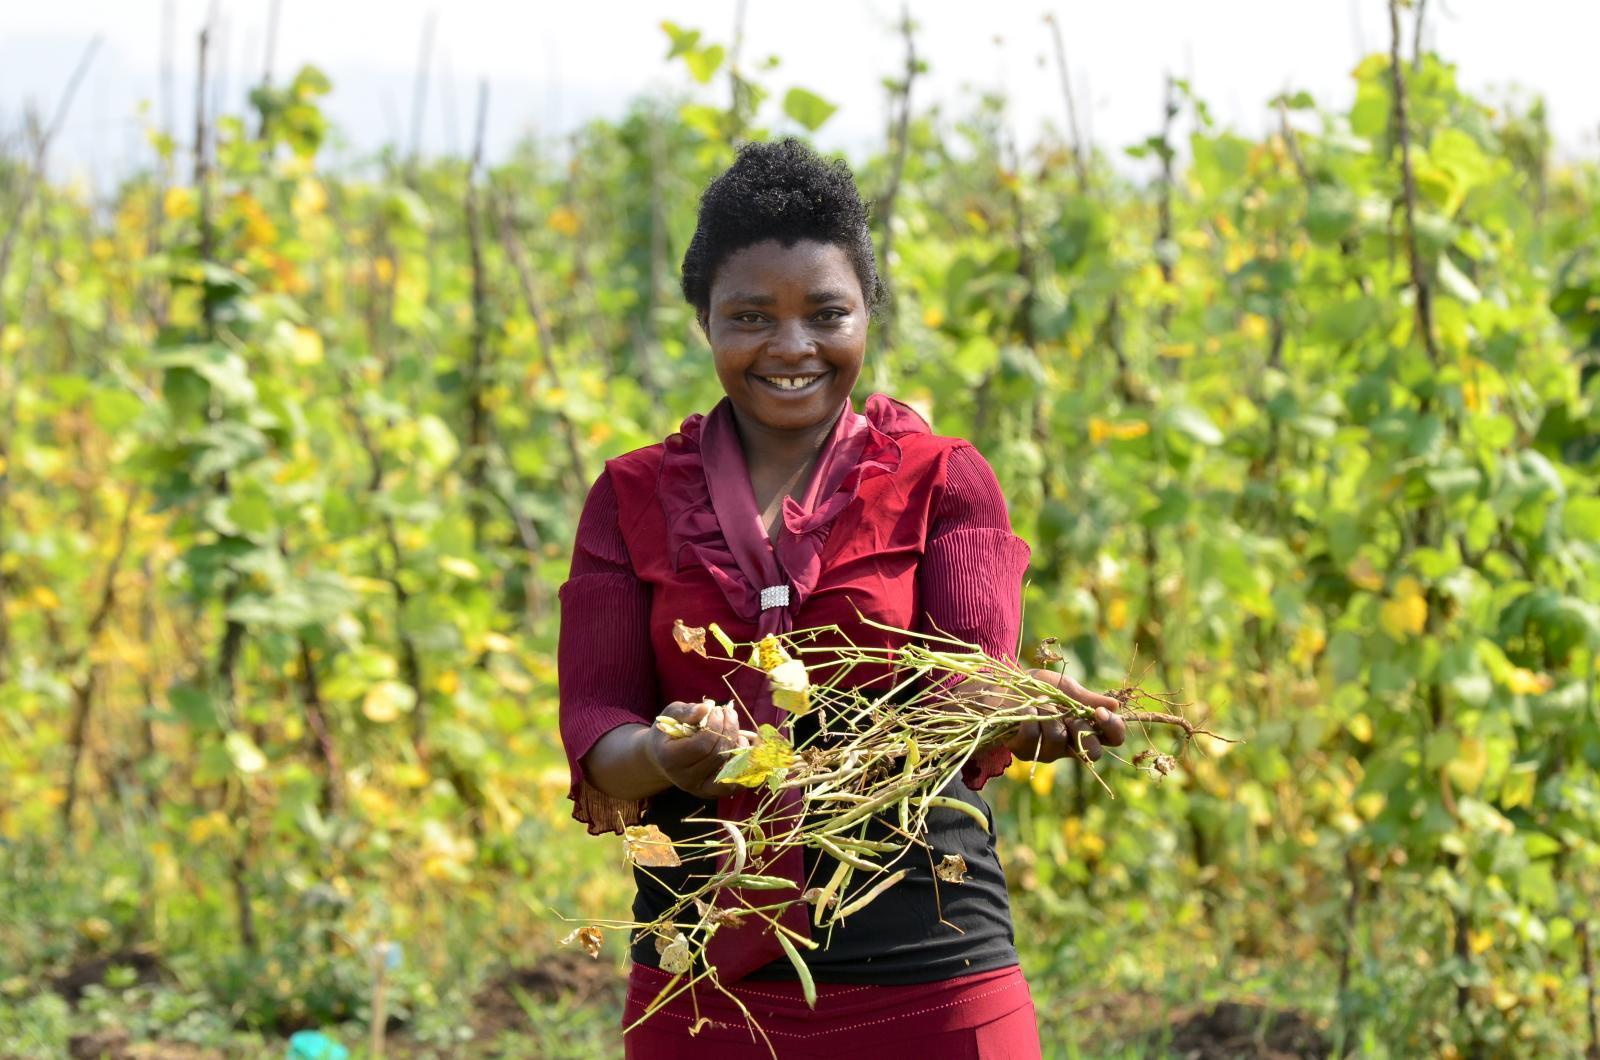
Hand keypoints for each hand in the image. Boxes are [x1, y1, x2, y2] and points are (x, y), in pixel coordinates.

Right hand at [645, 700, 749, 799]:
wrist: (662, 757)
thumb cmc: (669, 731)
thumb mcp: (672, 715)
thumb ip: (687, 711)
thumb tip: (707, 707)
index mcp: (670, 759)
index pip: (702, 746)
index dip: (715, 726)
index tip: (718, 709)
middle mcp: (684, 779)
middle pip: (717, 756)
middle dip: (729, 731)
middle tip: (729, 714)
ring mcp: (699, 789)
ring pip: (728, 772)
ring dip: (739, 748)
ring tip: (736, 732)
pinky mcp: (710, 793)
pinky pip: (734, 784)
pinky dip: (743, 766)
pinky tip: (741, 747)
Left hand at [1003, 669, 1126, 763]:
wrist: (1002, 688)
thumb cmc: (1037, 687)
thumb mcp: (1065, 687)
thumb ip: (1087, 698)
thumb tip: (1115, 705)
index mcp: (1086, 727)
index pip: (1113, 738)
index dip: (1113, 728)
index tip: (1099, 712)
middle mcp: (1071, 745)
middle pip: (1093, 753)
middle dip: (1081, 729)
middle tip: (1069, 714)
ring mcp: (1048, 752)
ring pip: (1059, 740)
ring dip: (1048, 714)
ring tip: (1039, 702)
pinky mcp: (1026, 752)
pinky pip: (1034, 737)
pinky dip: (1030, 717)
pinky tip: (1026, 709)